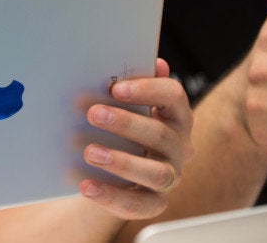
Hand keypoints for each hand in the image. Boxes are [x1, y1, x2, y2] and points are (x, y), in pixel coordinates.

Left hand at [80, 58, 193, 218]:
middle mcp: (179, 147)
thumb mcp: (121, 107)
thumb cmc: (118, 132)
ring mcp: (170, 177)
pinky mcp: (154, 203)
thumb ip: (129, 86)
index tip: (116, 88)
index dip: (147, 90)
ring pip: (156, 173)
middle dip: (126, 123)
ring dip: (122, 161)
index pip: (173, 96)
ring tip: (90, 152)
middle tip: (93, 114)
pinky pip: (138, 204)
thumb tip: (153, 62)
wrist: (108, 173)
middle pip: (162, 134)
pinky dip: (110, 195)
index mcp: (174, 116)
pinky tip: (86, 186)